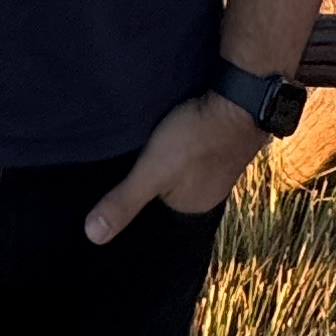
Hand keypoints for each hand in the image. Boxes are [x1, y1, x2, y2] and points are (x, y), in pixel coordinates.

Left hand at [83, 92, 263, 244]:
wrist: (242, 99)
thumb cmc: (196, 138)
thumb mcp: (152, 171)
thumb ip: (124, 201)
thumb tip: (93, 236)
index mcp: (193, 206)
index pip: (156, 205)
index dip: (138, 189)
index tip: (122, 173)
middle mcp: (211, 191)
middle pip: (172, 185)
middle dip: (155, 172)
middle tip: (134, 151)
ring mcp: (223, 165)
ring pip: (186, 164)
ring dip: (172, 153)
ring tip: (154, 138)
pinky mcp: (227, 139)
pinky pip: (199, 145)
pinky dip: (188, 139)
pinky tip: (179, 126)